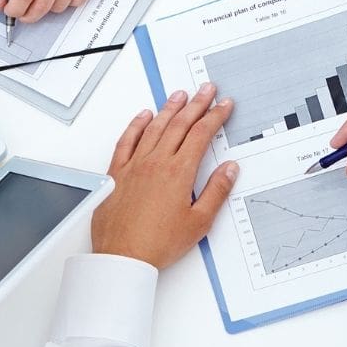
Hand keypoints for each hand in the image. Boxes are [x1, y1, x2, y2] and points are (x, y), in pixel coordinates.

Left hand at [91, 85, 239, 269]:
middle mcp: (155, 163)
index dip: (215, 116)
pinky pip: (127, 141)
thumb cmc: (157, 244)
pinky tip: (144, 116)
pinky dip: (136, 125)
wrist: (122, 256)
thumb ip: (216, 192)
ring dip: (169, 108)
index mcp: (178, 173)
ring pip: (154, 128)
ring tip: (180, 95)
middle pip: (180, 124)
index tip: (224, 106)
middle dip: (196, 104)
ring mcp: (134, 166)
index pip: (201, 134)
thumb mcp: (198, 222)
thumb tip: (229, 169)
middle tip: (207, 89)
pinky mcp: (116, 173)